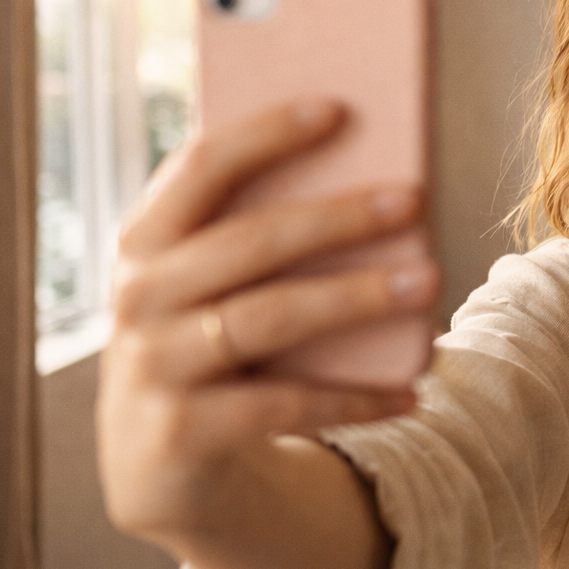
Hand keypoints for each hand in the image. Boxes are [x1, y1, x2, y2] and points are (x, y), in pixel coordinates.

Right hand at [96, 98, 439, 546]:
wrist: (157, 461)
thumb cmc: (210, 342)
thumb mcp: (216, 284)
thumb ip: (262, 234)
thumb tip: (378, 183)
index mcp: (146, 238)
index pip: (200, 166)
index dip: (266, 134)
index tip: (339, 108)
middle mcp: (139, 295)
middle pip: (250, 240)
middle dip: (338, 216)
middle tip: (414, 199)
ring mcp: (153, 364)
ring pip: (270, 318)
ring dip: (357, 297)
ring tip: (429, 280)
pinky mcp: (182, 431)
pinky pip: (283, 406)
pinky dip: (354, 398)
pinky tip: (410, 393)